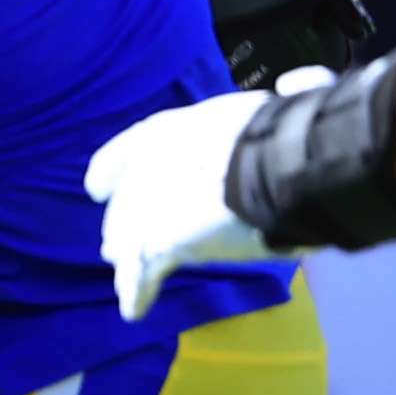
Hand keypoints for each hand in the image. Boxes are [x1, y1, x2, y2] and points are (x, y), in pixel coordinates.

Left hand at [83, 74, 304, 318]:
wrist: (275, 163)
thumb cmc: (283, 132)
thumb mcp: (269, 108)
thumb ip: (273, 104)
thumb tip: (299, 84)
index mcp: (166, 131)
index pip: (125, 152)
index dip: (111, 170)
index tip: (96, 186)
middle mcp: (141, 168)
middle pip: (126, 203)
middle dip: (126, 221)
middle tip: (117, 243)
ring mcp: (142, 206)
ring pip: (127, 239)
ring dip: (129, 256)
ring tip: (127, 274)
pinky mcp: (155, 245)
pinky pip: (139, 276)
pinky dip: (136, 293)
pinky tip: (133, 310)